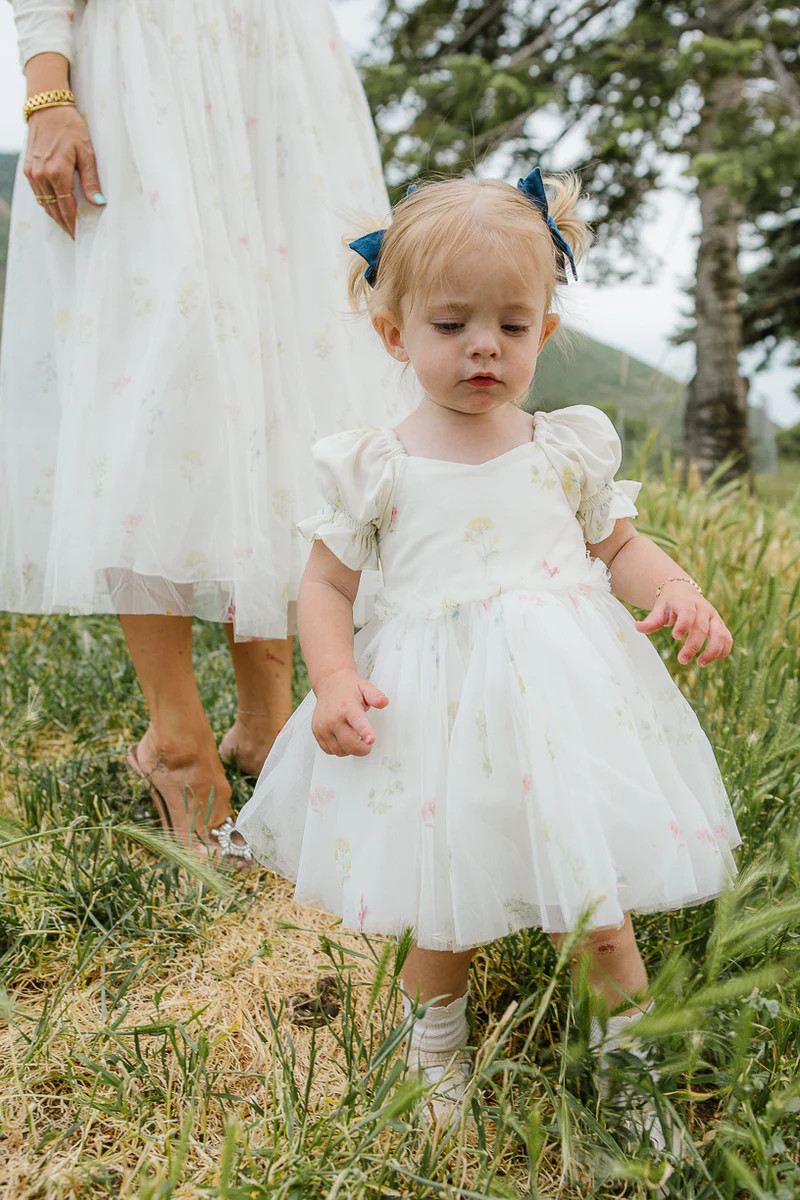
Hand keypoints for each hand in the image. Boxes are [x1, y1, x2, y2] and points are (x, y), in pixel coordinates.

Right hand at [24, 105, 104, 237]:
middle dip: (64, 224)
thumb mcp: (86, 153)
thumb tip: (98, 203)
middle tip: (74, 235)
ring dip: (54, 215)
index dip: (73, 224)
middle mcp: (41, 176)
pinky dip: (46, 203)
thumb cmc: (70, 127)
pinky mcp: (27, 168)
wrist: (47, 108)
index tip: (79, 236)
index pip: (66, 208)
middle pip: (53, 209)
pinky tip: (55, 206)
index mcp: (58, 173)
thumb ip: (91, 180)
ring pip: (44, 204)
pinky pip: (37, 193)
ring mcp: (32, 173)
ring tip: (66, 224)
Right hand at [311, 669, 388, 756]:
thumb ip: (375, 696)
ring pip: (339, 750)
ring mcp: (323, 726)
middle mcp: (333, 717)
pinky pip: (328, 750)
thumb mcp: (365, 688)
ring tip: (354, 738)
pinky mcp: (317, 732)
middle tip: (367, 744)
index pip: (357, 721)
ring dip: (350, 750)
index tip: (370, 740)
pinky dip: (338, 749)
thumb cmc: (348, 688)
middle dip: (362, 749)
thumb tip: (384, 702)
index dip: (365, 732)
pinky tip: (342, 739)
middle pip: (349, 743)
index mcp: (347, 706)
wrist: (329, 684)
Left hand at [635, 581, 732, 666]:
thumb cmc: (670, 604)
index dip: (683, 625)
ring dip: (713, 651)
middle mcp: (703, 609)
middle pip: (702, 627)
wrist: (684, 591)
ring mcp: (714, 617)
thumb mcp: (659, 609)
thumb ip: (652, 620)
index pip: (687, 613)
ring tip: (701, 663)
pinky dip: (723, 650)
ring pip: (720, 634)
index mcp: (686, 603)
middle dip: (693, 645)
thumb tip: (637, 627)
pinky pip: (727, 639)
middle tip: (682, 660)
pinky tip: (712, 660)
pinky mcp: (721, 625)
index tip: (675, 637)